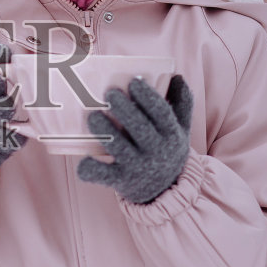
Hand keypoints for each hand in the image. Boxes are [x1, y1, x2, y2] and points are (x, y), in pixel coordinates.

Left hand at [76, 75, 192, 203]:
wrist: (165, 190)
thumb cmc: (167, 148)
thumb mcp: (181, 128)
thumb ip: (182, 103)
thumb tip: (178, 76)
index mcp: (171, 134)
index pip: (161, 114)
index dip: (148, 97)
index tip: (134, 82)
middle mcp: (156, 151)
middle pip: (140, 128)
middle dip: (125, 110)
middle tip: (110, 93)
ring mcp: (138, 166)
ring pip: (120, 148)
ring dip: (106, 132)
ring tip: (94, 117)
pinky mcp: (121, 180)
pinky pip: (104, 175)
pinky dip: (92, 169)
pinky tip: (83, 162)